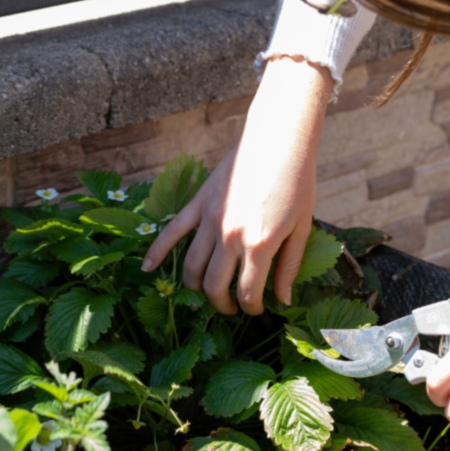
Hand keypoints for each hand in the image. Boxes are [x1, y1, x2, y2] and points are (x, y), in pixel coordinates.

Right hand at [141, 56, 330, 313]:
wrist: (279, 140)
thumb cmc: (298, 183)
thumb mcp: (301, 227)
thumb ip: (289, 266)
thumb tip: (283, 300)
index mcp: (260, 245)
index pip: (247, 292)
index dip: (251, 308)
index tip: (256, 310)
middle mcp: (230, 237)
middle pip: (214, 286)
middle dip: (222, 304)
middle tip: (231, 307)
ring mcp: (210, 220)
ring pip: (192, 267)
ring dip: (196, 287)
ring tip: (206, 294)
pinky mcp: (198, 203)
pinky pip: (171, 232)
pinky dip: (157, 252)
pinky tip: (148, 270)